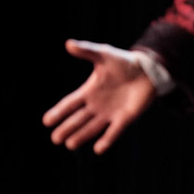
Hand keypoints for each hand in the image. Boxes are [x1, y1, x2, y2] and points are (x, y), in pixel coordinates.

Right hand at [42, 39, 155, 153]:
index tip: (46, 121)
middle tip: (55, 139)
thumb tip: (68, 43)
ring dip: (82, 136)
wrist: (147, 71)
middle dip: (67, 128)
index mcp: (89, 91)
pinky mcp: (125, 118)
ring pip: (92, 127)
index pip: (69, 104)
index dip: (58, 112)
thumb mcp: (103, 54)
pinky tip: (98, 150)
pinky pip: (114, 131)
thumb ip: (86, 51)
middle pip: (78, 119)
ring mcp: (110, 113)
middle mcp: (96, 105)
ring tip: (70, 145)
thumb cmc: (123, 62)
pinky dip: (106, 140)